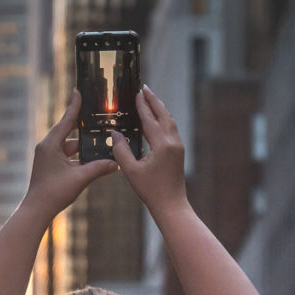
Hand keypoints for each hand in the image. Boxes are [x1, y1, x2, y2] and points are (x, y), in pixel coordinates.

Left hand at [24, 90, 117, 217]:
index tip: (78, 91)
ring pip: (70, 147)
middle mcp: (47, 147)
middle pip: (70, 133)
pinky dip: (79, 158)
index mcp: (50, 144)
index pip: (66, 120)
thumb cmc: (54, 193)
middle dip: (86, 130)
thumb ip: (99, 168)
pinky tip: (93, 161)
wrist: (37, 210)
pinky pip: (67, 157)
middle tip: (100, 122)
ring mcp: (48, 157)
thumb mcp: (80, 178)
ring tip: (102, 145)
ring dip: (84, 148)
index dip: (74, 106)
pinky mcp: (50, 166)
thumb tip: (117, 163)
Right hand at [111, 85, 186, 213]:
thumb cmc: (151, 191)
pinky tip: (157, 120)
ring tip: (150, 100)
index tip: (137, 93)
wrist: (171, 205)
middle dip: (154, 101)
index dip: (142, 106)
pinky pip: (171, 129)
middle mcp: (173, 143)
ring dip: (160, 109)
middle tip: (144, 89)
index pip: (150, 120)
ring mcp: (178, 147)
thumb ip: (121, 150)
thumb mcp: (131, 171)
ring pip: (169, 121)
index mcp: (162, 145)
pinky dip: (163, 120)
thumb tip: (115, 133)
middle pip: (163, 115)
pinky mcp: (179, 152)